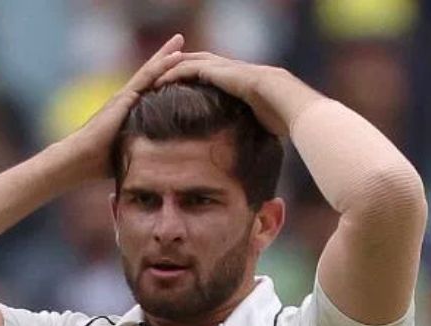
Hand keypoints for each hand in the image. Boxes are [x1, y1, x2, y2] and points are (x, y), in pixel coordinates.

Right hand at [57, 35, 185, 183]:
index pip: (151, 88)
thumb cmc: (99, 164)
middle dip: (165, 57)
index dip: (165, 75)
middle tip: (179, 39)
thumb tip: (166, 161)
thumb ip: (145, 148)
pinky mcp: (123, 99)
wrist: (78, 160)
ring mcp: (124, 97)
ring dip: (165, 55)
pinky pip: (146, 78)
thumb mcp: (131, 152)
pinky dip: (161, 66)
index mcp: (129, 111)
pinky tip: (175, 57)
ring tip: (179, 39)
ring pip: (150, 71)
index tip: (181, 65)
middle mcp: (126, 99)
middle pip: (151, 74)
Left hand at [155, 52, 293, 136]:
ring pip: (186, 63)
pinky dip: (170, 73)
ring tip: (148, 82)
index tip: (173, 92)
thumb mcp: (257, 124)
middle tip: (154, 84)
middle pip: (193, 65)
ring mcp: (221, 67)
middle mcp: (226, 69)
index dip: (190, 81)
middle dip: (174, 71)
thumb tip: (245, 158)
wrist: (283, 99)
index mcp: (235, 80)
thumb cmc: (278, 116)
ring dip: (167, 71)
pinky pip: (187, 68)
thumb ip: (245, 132)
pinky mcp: (216, 69)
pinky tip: (156, 82)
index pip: (207, 76)